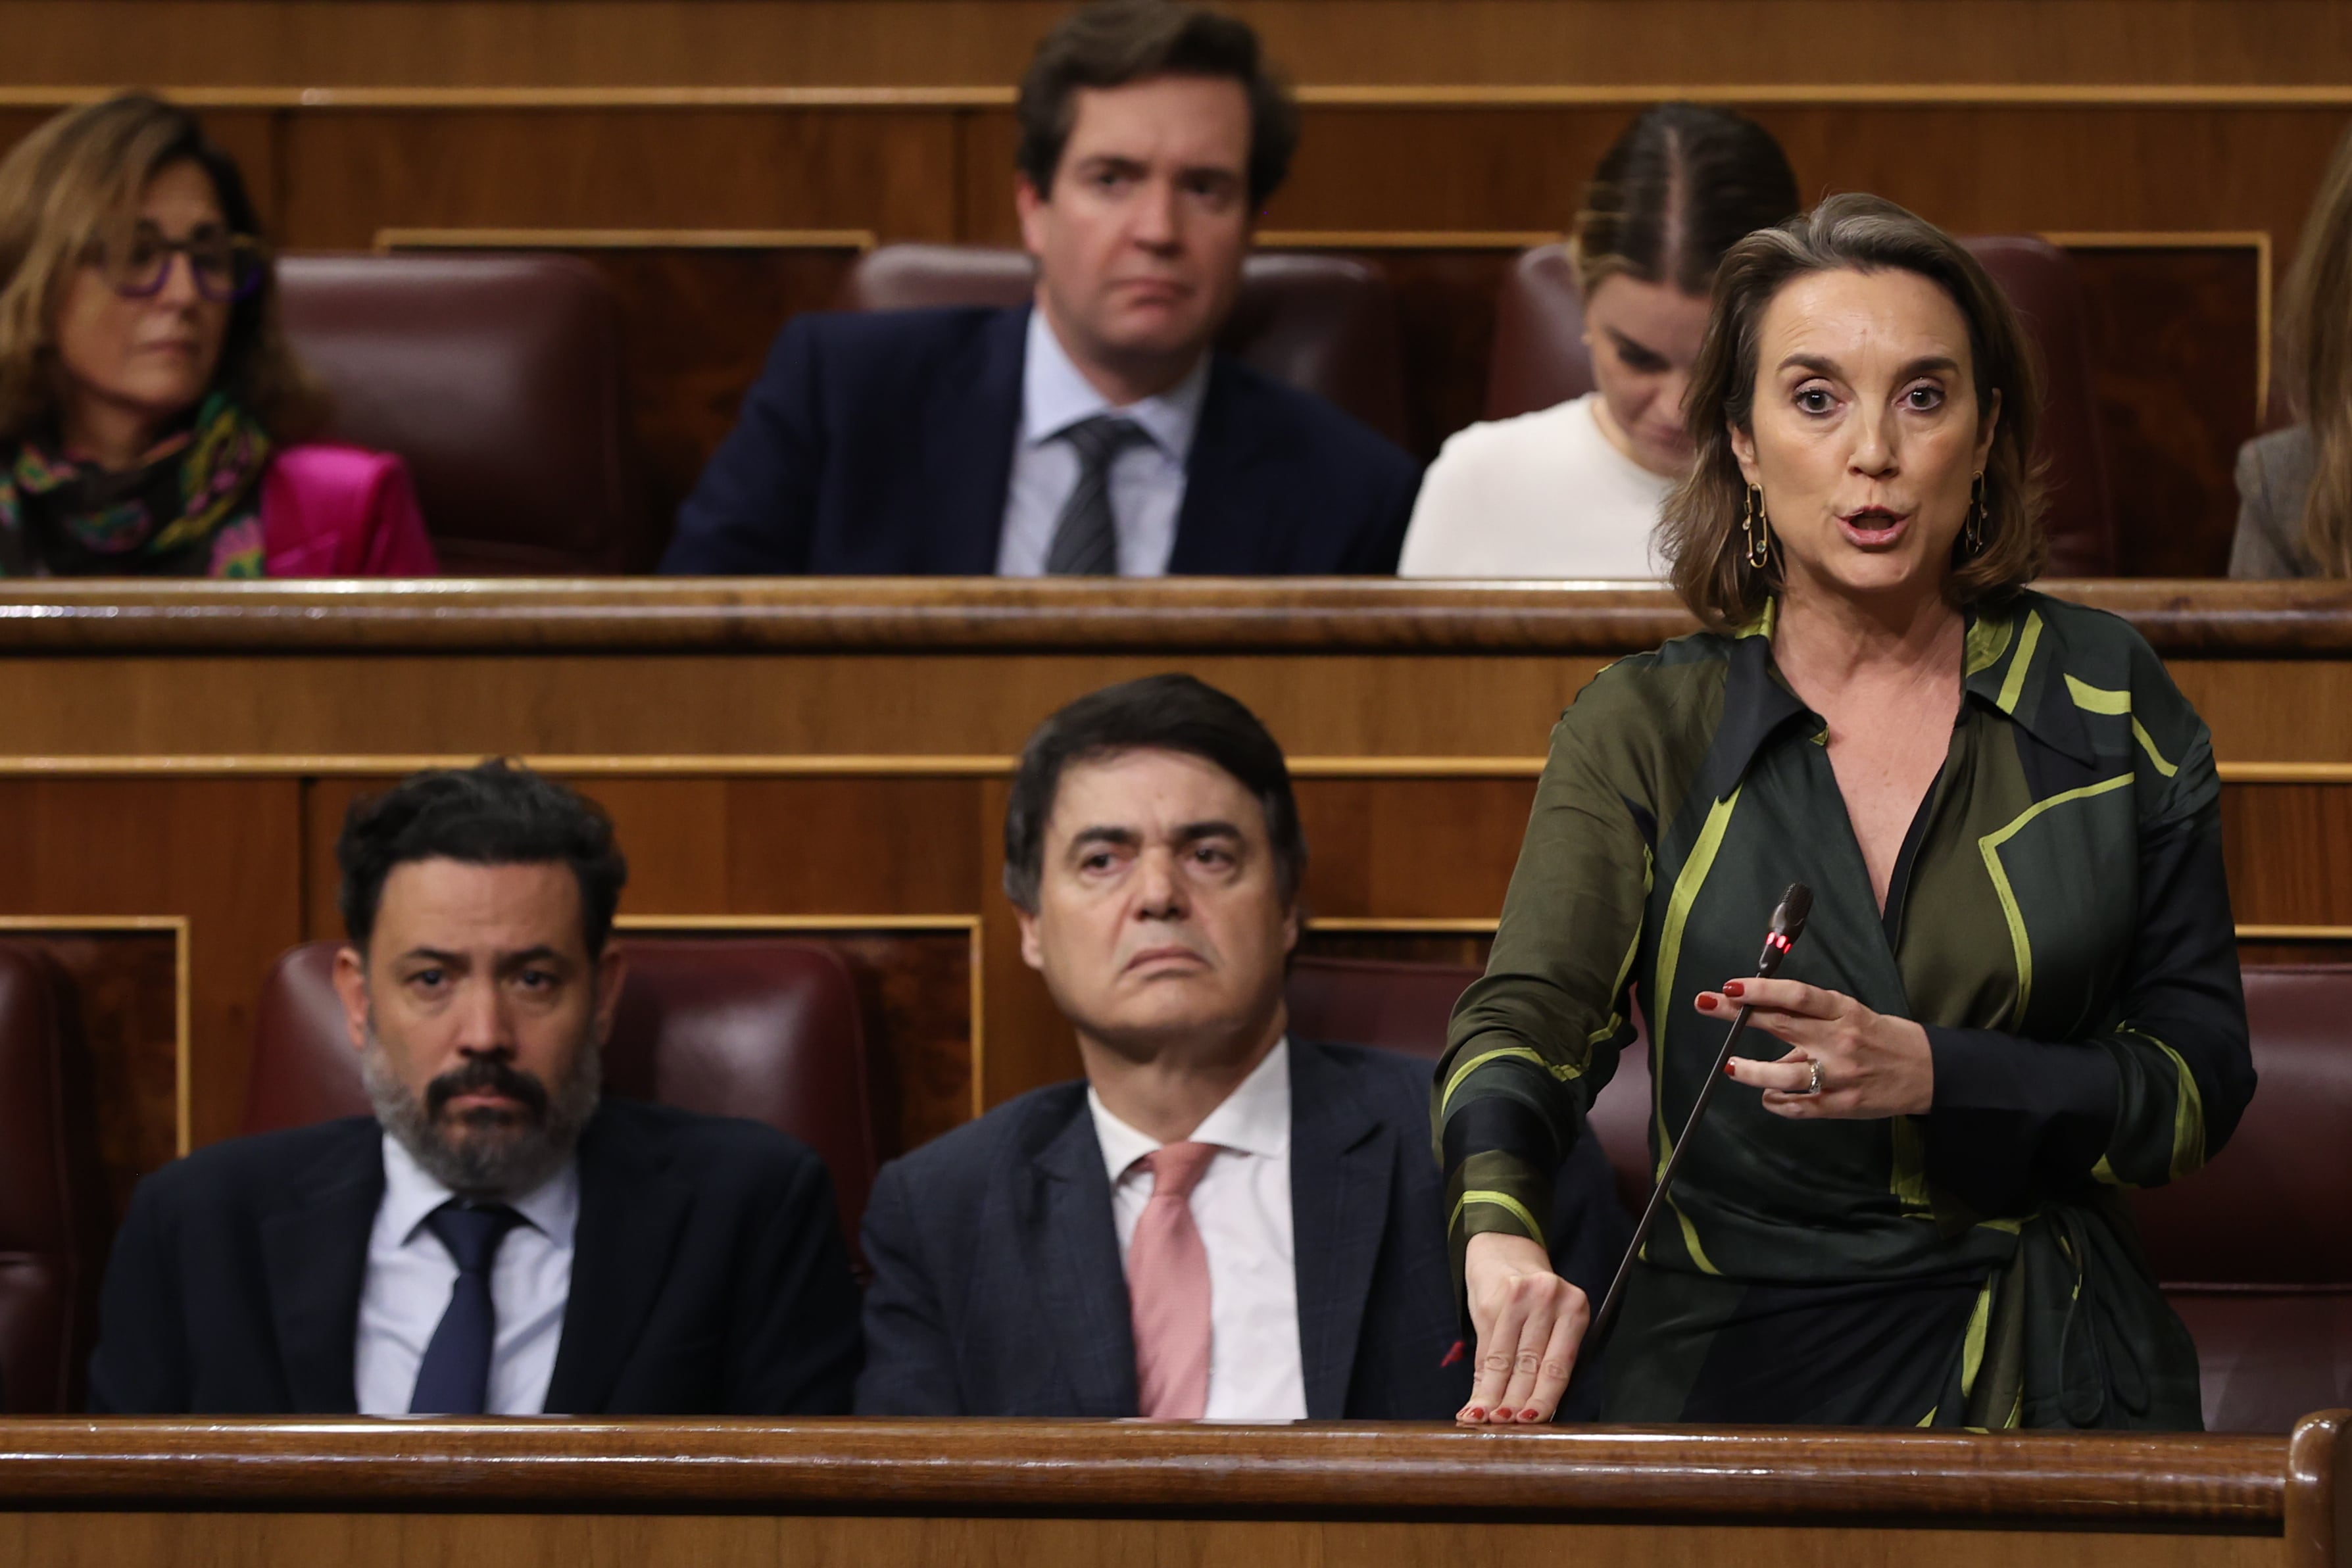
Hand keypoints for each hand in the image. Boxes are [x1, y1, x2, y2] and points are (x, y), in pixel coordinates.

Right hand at [1457, 1231, 1588, 1425]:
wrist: (1503, 1249)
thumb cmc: (1531, 1299)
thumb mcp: (1547, 1322)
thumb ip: (1545, 1359)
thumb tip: (1531, 1415)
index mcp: (1575, 1309)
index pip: (1559, 1365)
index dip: (1543, 1399)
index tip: (1531, 1424)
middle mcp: (1550, 1299)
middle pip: (1532, 1364)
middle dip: (1516, 1402)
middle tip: (1503, 1428)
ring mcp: (1520, 1297)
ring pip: (1506, 1360)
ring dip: (1493, 1396)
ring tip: (1483, 1420)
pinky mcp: (1493, 1299)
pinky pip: (1486, 1349)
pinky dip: (1480, 1379)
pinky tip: (1473, 1400)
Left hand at [1698, 977, 1933, 1117]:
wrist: (1927, 1071)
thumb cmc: (1880, 1036)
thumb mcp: (1850, 1015)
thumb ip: (1810, 1019)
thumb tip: (1764, 1019)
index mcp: (1842, 1011)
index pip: (1797, 996)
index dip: (1761, 990)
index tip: (1730, 986)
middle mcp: (1838, 1040)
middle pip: (1781, 1025)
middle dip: (1737, 1014)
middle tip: (1706, 1003)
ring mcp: (1839, 1075)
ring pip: (1785, 1075)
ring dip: (1752, 1071)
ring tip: (1731, 1066)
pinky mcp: (1842, 1105)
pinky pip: (1799, 1106)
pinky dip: (1776, 1102)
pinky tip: (1767, 1096)